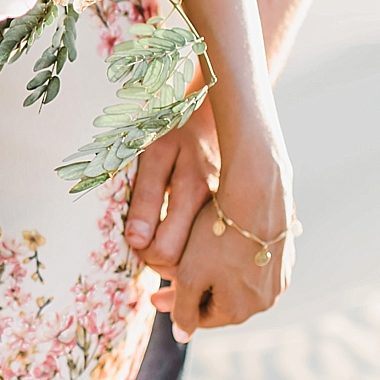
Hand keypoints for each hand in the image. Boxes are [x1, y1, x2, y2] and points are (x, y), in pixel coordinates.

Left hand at [124, 105, 218, 274]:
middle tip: (149, 244)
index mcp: (194, 189)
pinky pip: (222, 251)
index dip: (145, 253)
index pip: (165, 250)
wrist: (216, 115)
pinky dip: (203, 254)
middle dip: (162, 261)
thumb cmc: (177, 130)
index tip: (137, 240)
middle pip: (188, 265)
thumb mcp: (153, 153)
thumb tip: (137, 240)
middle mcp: (219, 207)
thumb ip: (146, 196)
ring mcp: (234, 214)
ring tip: (167, 241)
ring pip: (207, 262)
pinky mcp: (242, 216)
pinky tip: (191, 238)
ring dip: (183, 261)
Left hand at [145, 128, 293, 338]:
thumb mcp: (190, 275)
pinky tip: (221, 246)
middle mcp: (265, 302)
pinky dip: (234, 262)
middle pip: (220, 302)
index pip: (201, 318)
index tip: (154, 296)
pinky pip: (253, 267)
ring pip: (237, 285)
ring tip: (195, 262)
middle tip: (168, 280)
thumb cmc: (217, 237)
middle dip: (194, 292)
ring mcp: (278, 280)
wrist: (255, 197)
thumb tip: (182, 337)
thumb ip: (184, 309)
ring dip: (215, 277)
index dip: (176, 307)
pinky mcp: (285, 258)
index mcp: (240, 311)